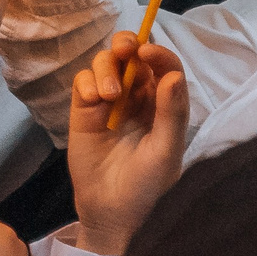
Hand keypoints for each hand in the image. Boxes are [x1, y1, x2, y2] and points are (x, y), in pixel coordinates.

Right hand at [66, 32, 192, 255]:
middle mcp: (137, 97)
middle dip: (128, 44)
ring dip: (107, 68)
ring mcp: (109, 101)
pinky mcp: (84, 109)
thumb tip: (173, 75)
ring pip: (106, 63)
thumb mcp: (166, 152)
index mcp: (163, 104)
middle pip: (132, 55)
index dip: (158, 53)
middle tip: (126, 49)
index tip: (148, 52)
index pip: (164, 67)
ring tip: (108, 95)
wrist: (111, 211)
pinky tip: (94, 100)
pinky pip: (83, 81)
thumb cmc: (146, 185)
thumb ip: (171, 113)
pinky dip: (88, 82)